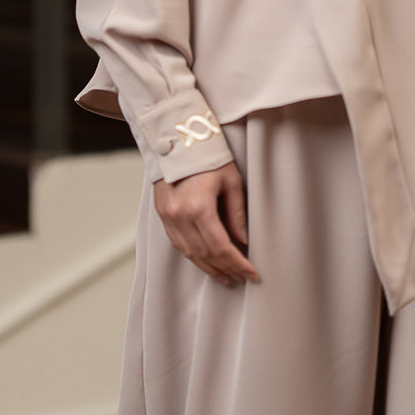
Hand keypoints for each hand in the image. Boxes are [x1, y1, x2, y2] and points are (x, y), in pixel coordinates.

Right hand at [153, 163, 258, 287]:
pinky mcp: (162, 214)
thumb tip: (243, 240)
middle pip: (205, 254)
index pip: (221, 247)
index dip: (238, 263)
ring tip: (226, 276)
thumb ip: (237, 212)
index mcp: (199, 207)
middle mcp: (180, 216)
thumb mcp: (231, 180)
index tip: (252, 273)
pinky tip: (206, 261)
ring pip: (190, 254)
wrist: (179, 136)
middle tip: (242, 277)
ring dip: (209, 268)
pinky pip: (178, 244)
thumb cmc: (208, 154)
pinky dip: (194, 256)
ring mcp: (168, 217)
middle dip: (226, 269)